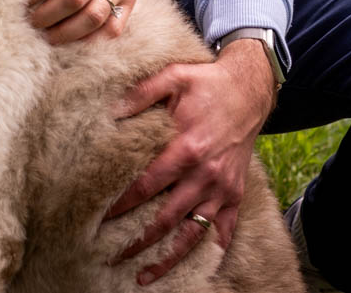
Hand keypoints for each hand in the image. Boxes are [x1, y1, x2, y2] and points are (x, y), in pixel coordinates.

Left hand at [102, 41, 277, 284]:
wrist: (249, 89)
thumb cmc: (206, 83)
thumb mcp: (172, 77)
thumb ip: (140, 93)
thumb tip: (108, 109)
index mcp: (186, 147)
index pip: (147, 184)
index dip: (123, 204)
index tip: (101, 219)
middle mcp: (206, 174)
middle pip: (167, 217)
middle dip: (139, 239)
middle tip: (114, 255)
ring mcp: (223, 188)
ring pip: (194, 232)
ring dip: (169, 257)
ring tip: (145, 275)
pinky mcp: (236, 194)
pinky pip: (225, 229)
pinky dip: (212, 250)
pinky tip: (198, 268)